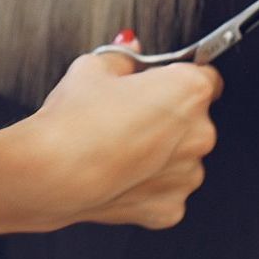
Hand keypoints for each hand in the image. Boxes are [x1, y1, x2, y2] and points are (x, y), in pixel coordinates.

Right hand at [26, 40, 222, 230]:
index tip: (163, 81)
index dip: (180, 76)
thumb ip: (123, 56)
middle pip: (194, 118)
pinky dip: (148, 184)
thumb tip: (129, 50)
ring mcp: (187, 175)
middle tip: (130, 114)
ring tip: (120, 146)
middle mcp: (199, 133)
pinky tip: (119, 174)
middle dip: (169, 115)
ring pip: (182, 156)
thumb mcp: (94, 67)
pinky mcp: (170, 208)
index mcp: (189, 90)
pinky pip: (166, 189)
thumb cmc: (75, 121)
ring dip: (161, 152)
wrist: (53, 175)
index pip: (205, 75)